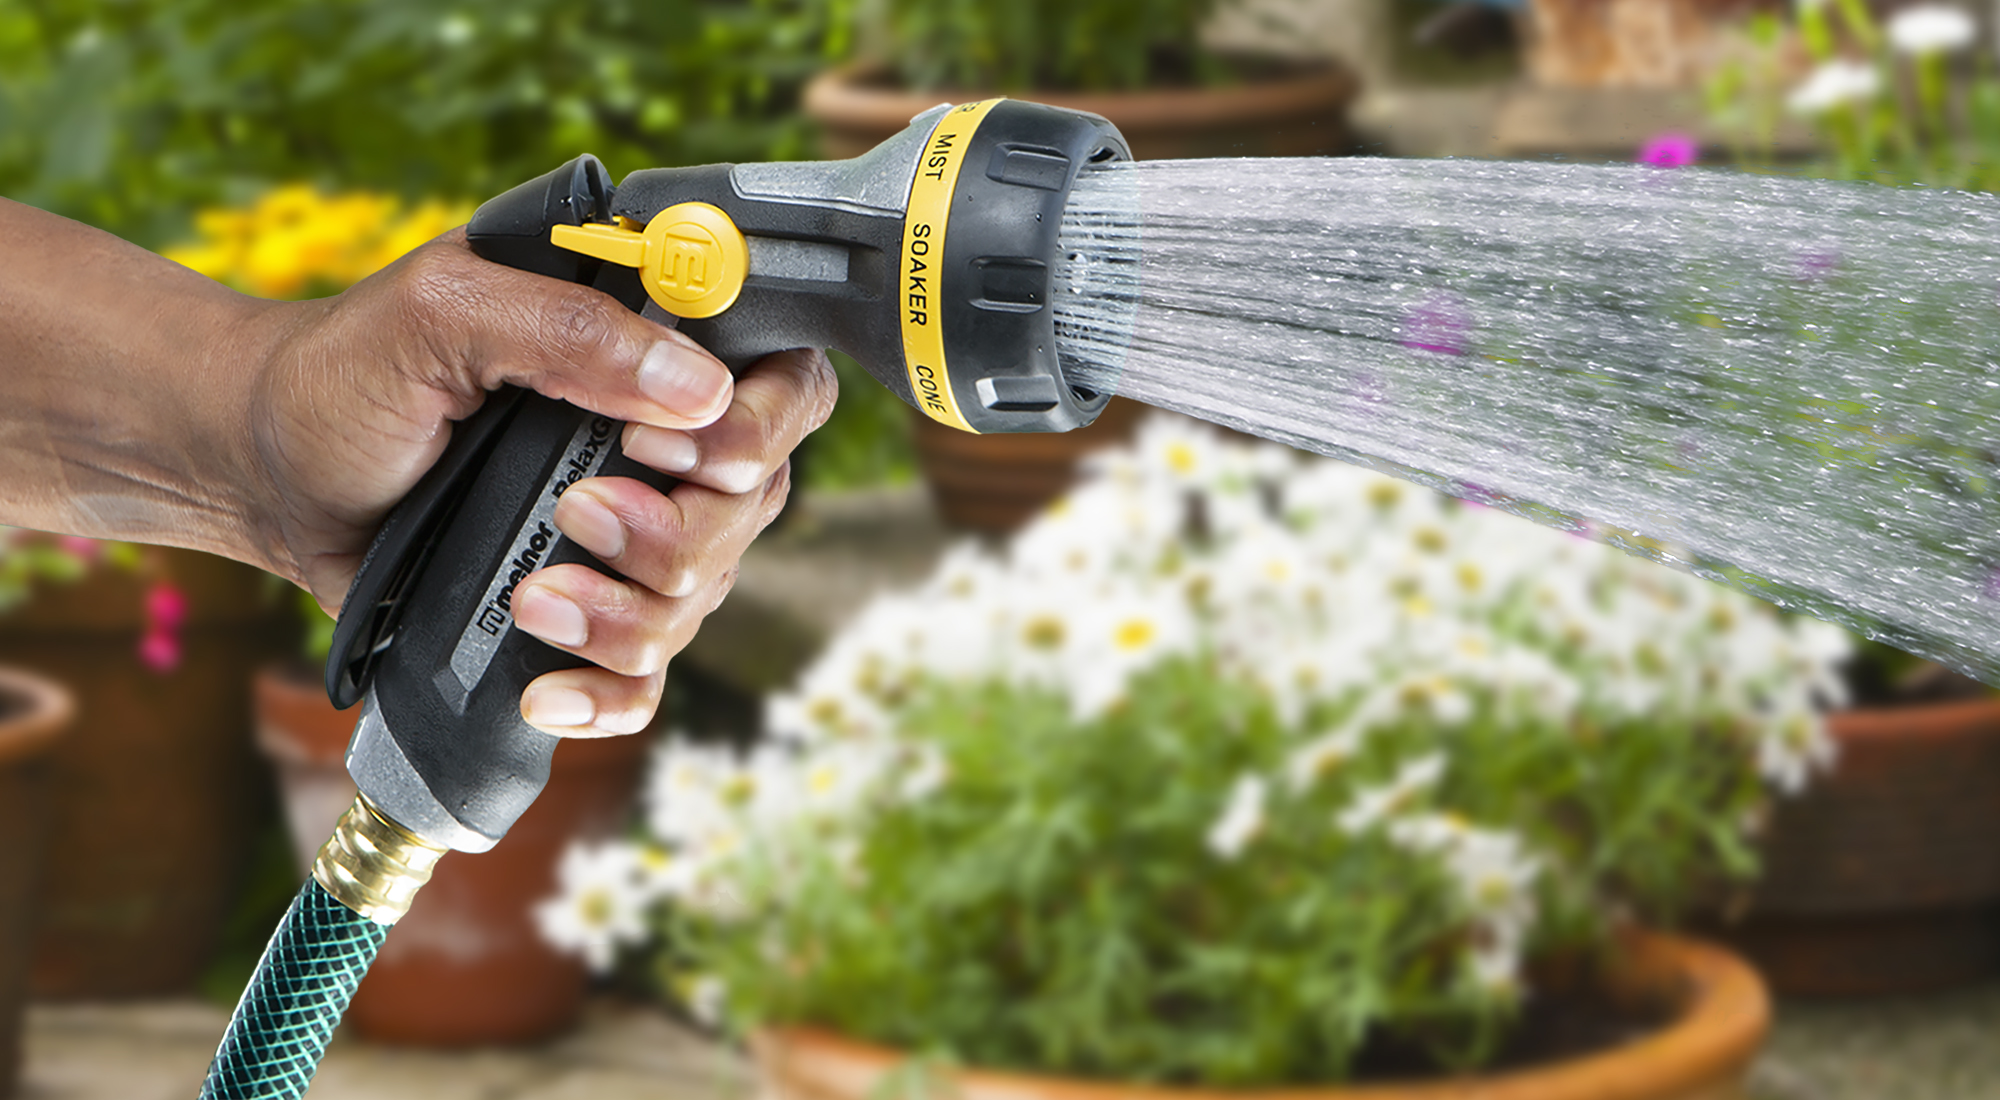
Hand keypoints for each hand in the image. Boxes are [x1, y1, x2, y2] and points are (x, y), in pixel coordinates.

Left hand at [246, 229, 836, 735]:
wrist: (268, 469)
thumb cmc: (345, 370)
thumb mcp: (441, 313)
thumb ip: (567, 329)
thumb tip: (698, 388)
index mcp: (648, 343)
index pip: (783, 380)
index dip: (754, 427)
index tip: (655, 443)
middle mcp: (662, 438)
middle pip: (755, 506)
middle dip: (675, 534)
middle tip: (572, 517)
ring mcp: (632, 528)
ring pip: (705, 596)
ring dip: (626, 616)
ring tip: (530, 599)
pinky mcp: (587, 607)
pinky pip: (648, 675)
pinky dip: (610, 695)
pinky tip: (543, 692)